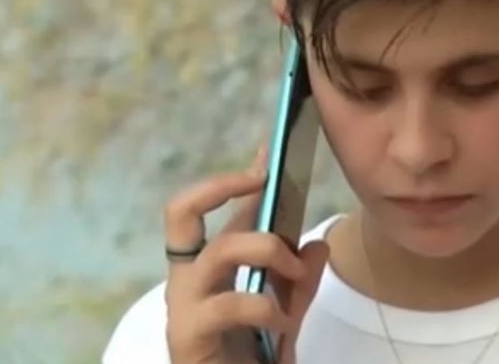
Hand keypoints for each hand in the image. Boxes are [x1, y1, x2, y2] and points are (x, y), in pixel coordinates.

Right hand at [163, 149, 329, 363]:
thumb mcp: (284, 312)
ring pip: (218, 249)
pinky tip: (282, 323)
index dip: (237, 177)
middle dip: (224, 187)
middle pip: (180, 211)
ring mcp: (182, 306)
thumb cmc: (253, 358)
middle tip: (264, 185)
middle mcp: (186, 279)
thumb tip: (317, 245)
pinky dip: (266, 307)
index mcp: (205, 267)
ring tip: (295, 272)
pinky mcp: (186, 337)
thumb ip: (298, 280)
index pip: (212, 209)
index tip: (268, 154)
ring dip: (267, 250)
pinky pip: (228, 304)